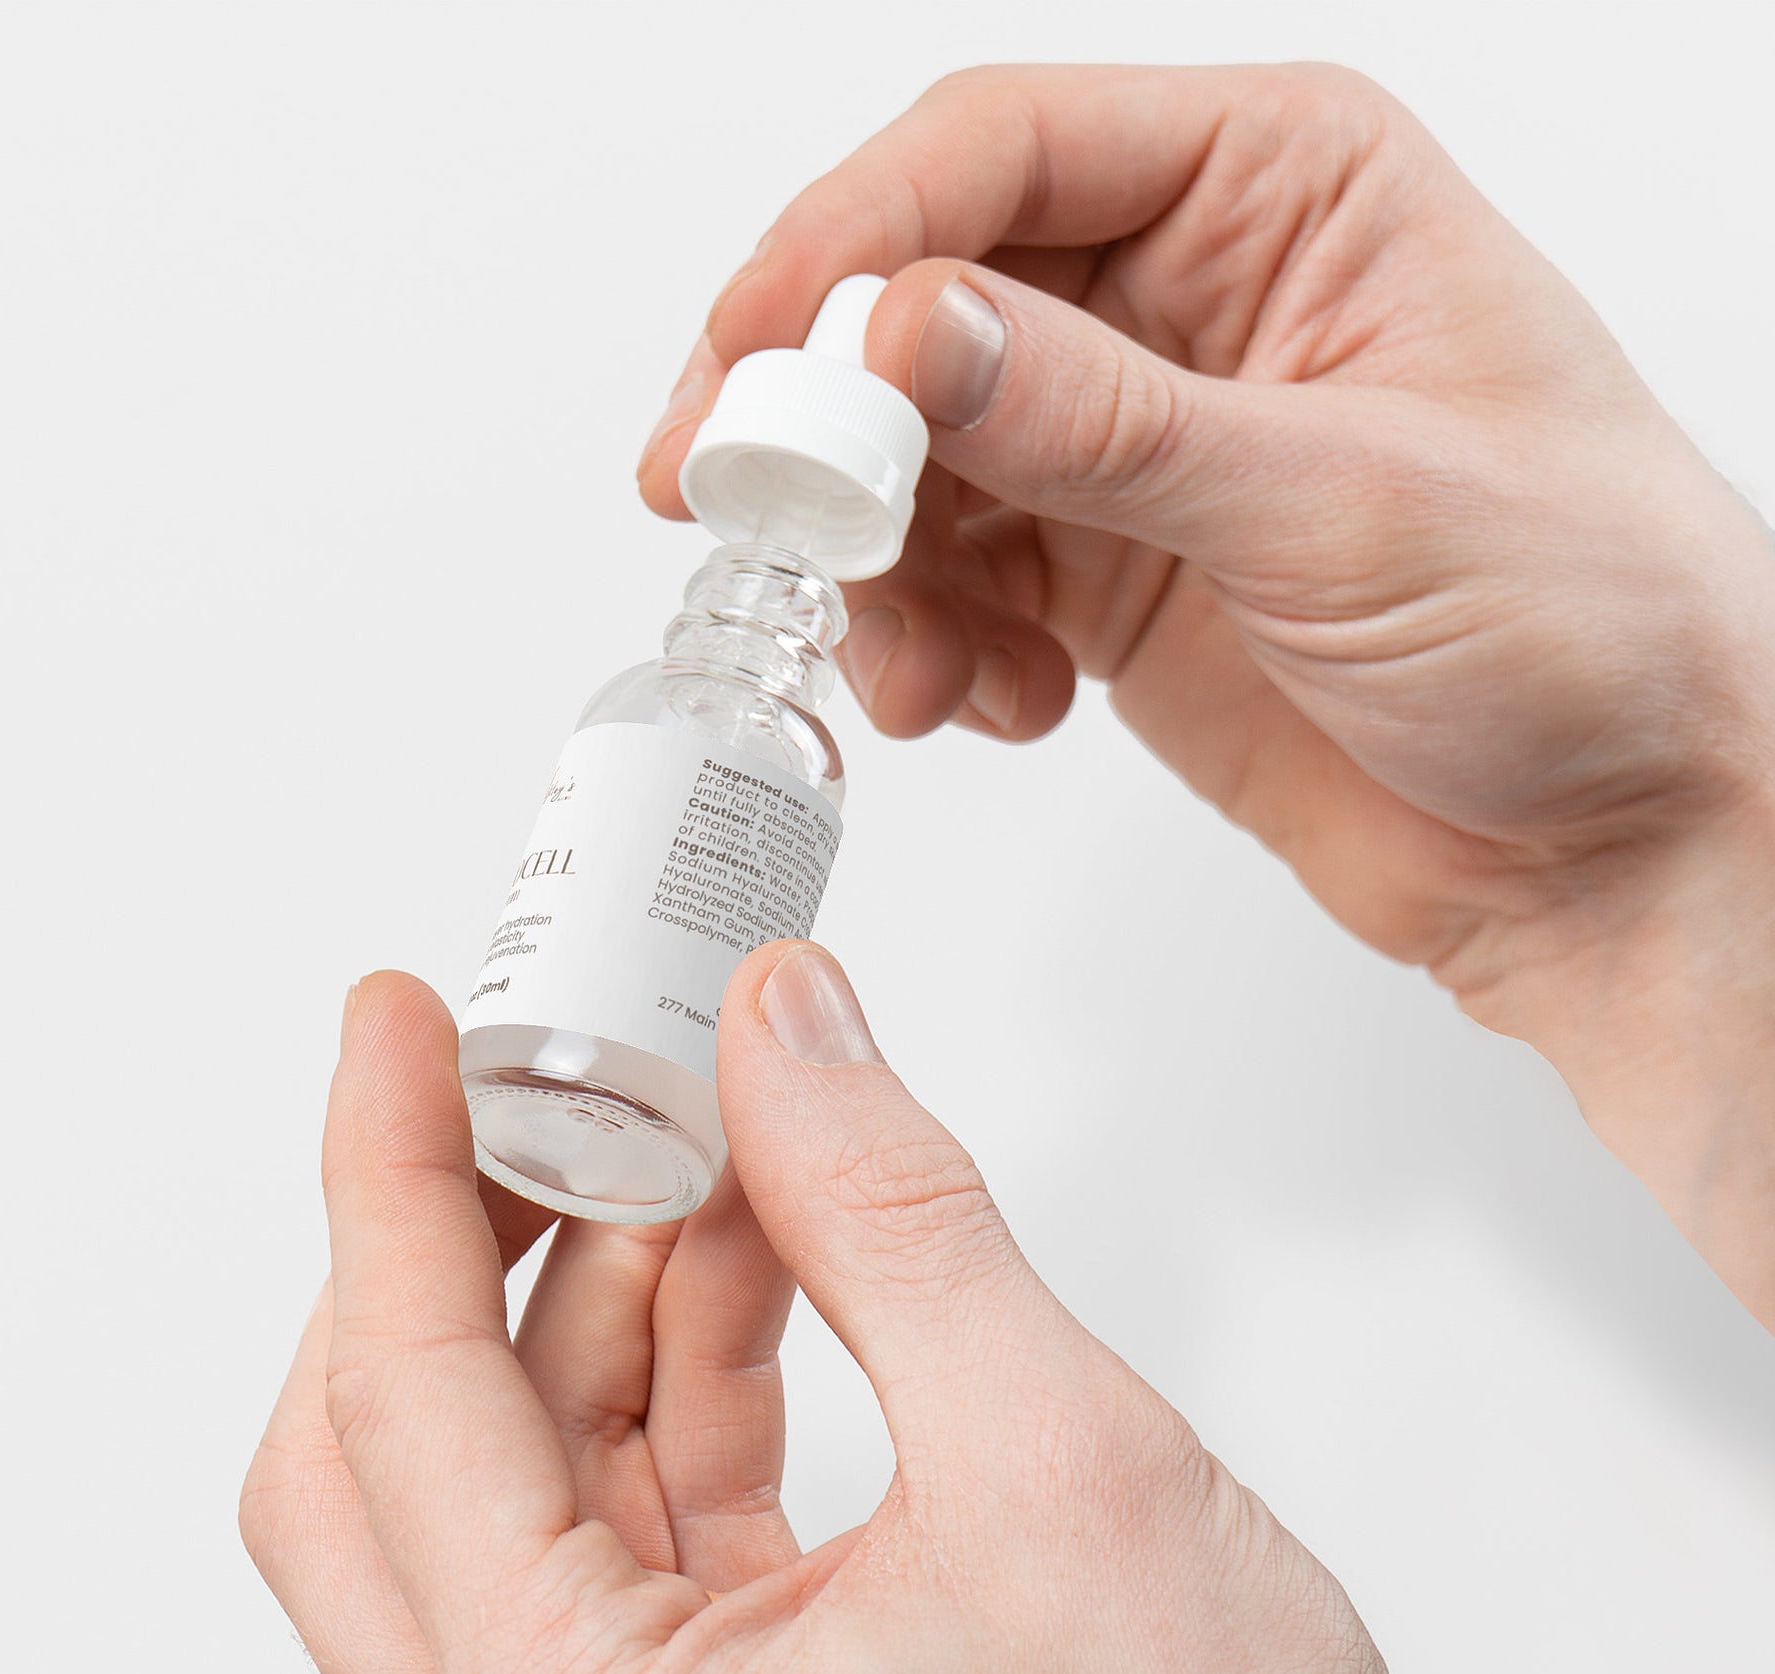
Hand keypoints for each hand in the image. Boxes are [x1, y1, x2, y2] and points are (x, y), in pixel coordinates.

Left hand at [242, 954, 1525, 1673]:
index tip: (397, 1025)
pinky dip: (673, 1390)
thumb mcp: (1055, 1460)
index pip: (398, 1398)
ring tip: (703, 1150)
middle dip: (458, 1245)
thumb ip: (888, 1213)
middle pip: (389, 1463)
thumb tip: (782, 1036)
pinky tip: (751, 1271)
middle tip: (526, 1085)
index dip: (389, 1171)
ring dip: (596, 1301)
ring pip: (513, 1494)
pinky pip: (623, 1542)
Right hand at [636, 64, 1774, 1320]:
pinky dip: (938, 648)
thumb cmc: (1588, 621)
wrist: (1617, 835)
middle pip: (923, 306)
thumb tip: (905, 338)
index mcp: (1282, 193)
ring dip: (878, 568)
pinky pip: (959, 583)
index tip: (752, 356)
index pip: (1002, 155)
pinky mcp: (1112, 580)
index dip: (849, 245)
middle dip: (825, 422)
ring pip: (919, 461)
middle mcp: (1192, 301)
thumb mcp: (1343, 499)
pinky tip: (999, 708)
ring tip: (915, 670)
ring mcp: (1139, 448)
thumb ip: (1105, 422)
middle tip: (739, 515)